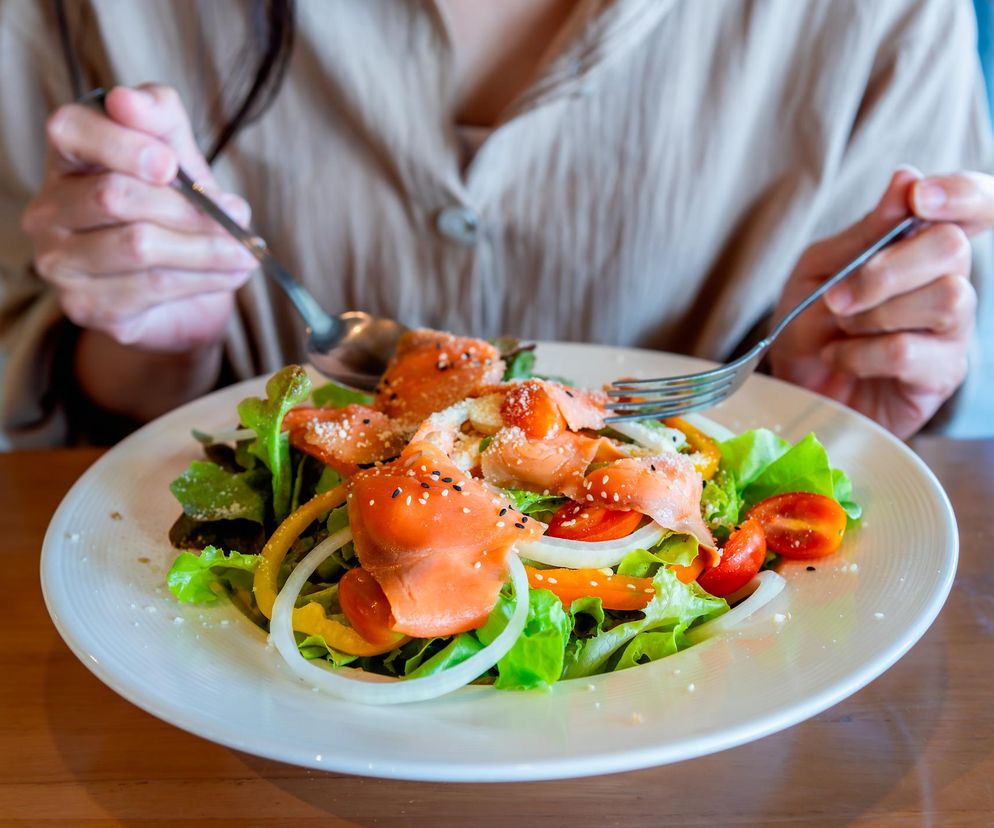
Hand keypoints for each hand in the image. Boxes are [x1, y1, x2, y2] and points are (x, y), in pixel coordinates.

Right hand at [22, 85, 256, 352]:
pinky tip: (231, 274)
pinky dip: (203, 279)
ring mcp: (59, 261)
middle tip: (238, 215)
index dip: (121, 144)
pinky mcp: (85, 305)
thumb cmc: (175, 211)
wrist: (182, 290)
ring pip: (139, 246)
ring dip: (206, 249)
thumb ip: (160, 119)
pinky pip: (152, 287)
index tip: (170, 165)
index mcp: (67, 157)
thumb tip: (129, 100)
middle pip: (116, 196)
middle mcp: (48, 208)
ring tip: (245, 251)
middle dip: (188, 207)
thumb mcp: (178, 156)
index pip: (72, 130)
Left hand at [769, 168, 984, 438]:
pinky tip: (842, 359)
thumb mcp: (819, 271)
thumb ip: (864, 233)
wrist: (795, 390)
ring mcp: (952, 330)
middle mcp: (948, 280)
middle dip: (885, 269)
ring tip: (841, 330)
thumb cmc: (809, 326)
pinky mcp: (943, 374)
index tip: (919, 198)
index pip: (976, 204)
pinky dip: (860, 354)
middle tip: (837, 297)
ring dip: (873, 314)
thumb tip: (908, 179)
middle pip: (953, 247)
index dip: (962, 193)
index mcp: (920, 246)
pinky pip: (910, 351)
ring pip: (944, 298)